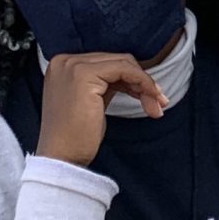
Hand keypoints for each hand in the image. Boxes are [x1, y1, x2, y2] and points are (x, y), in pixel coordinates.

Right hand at [36, 49, 164, 163]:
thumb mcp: (91, 102)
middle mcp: (65, 61)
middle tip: (157, 103)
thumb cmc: (74, 138)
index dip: (131, 78)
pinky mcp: (83, 75)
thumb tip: (132, 78)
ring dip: (145, 84)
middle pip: (116, 60)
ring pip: (123, 63)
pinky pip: (124, 69)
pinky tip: (151, 99)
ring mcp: (72, 66)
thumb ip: (104, 84)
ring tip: (156, 105)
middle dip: (141, 81)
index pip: (106, 62)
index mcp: (63, 65)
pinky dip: (143, 82)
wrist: (61, 159)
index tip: (149, 96)